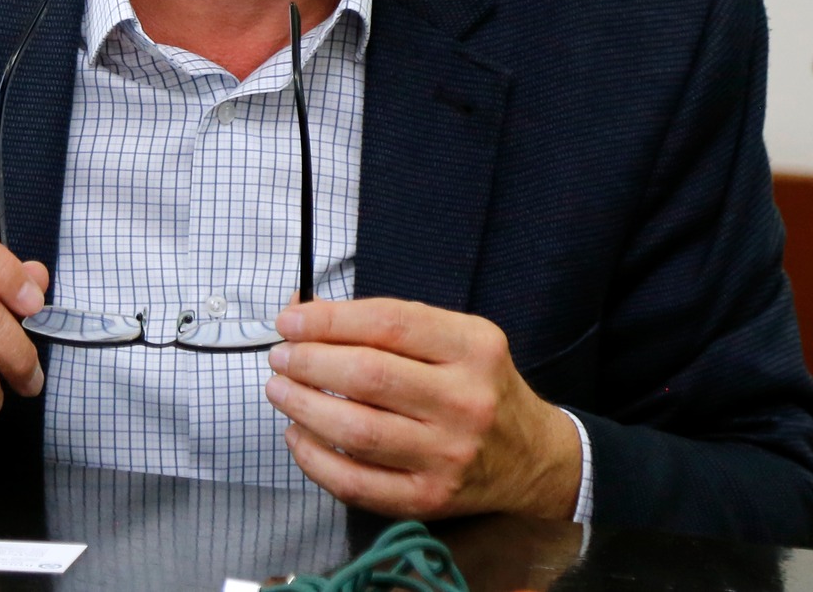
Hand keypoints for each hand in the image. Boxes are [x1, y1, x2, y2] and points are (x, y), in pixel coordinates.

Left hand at [264, 298, 582, 518]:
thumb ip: (386, 323)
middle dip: (309, 362)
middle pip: (368, 376)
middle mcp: (465, 401)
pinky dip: (316, 459)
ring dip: (304, 407)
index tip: (289, 320)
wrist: (532, 457)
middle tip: (280, 356)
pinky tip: (298, 436)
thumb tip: (303, 312)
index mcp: (473, 347)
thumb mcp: (454, 337)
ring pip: (358, 431)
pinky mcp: (430, 499)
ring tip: (280, 390)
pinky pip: (358, 484)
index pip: (388, 324)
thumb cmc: (479, 385)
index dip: (328, 320)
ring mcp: (448, 455)